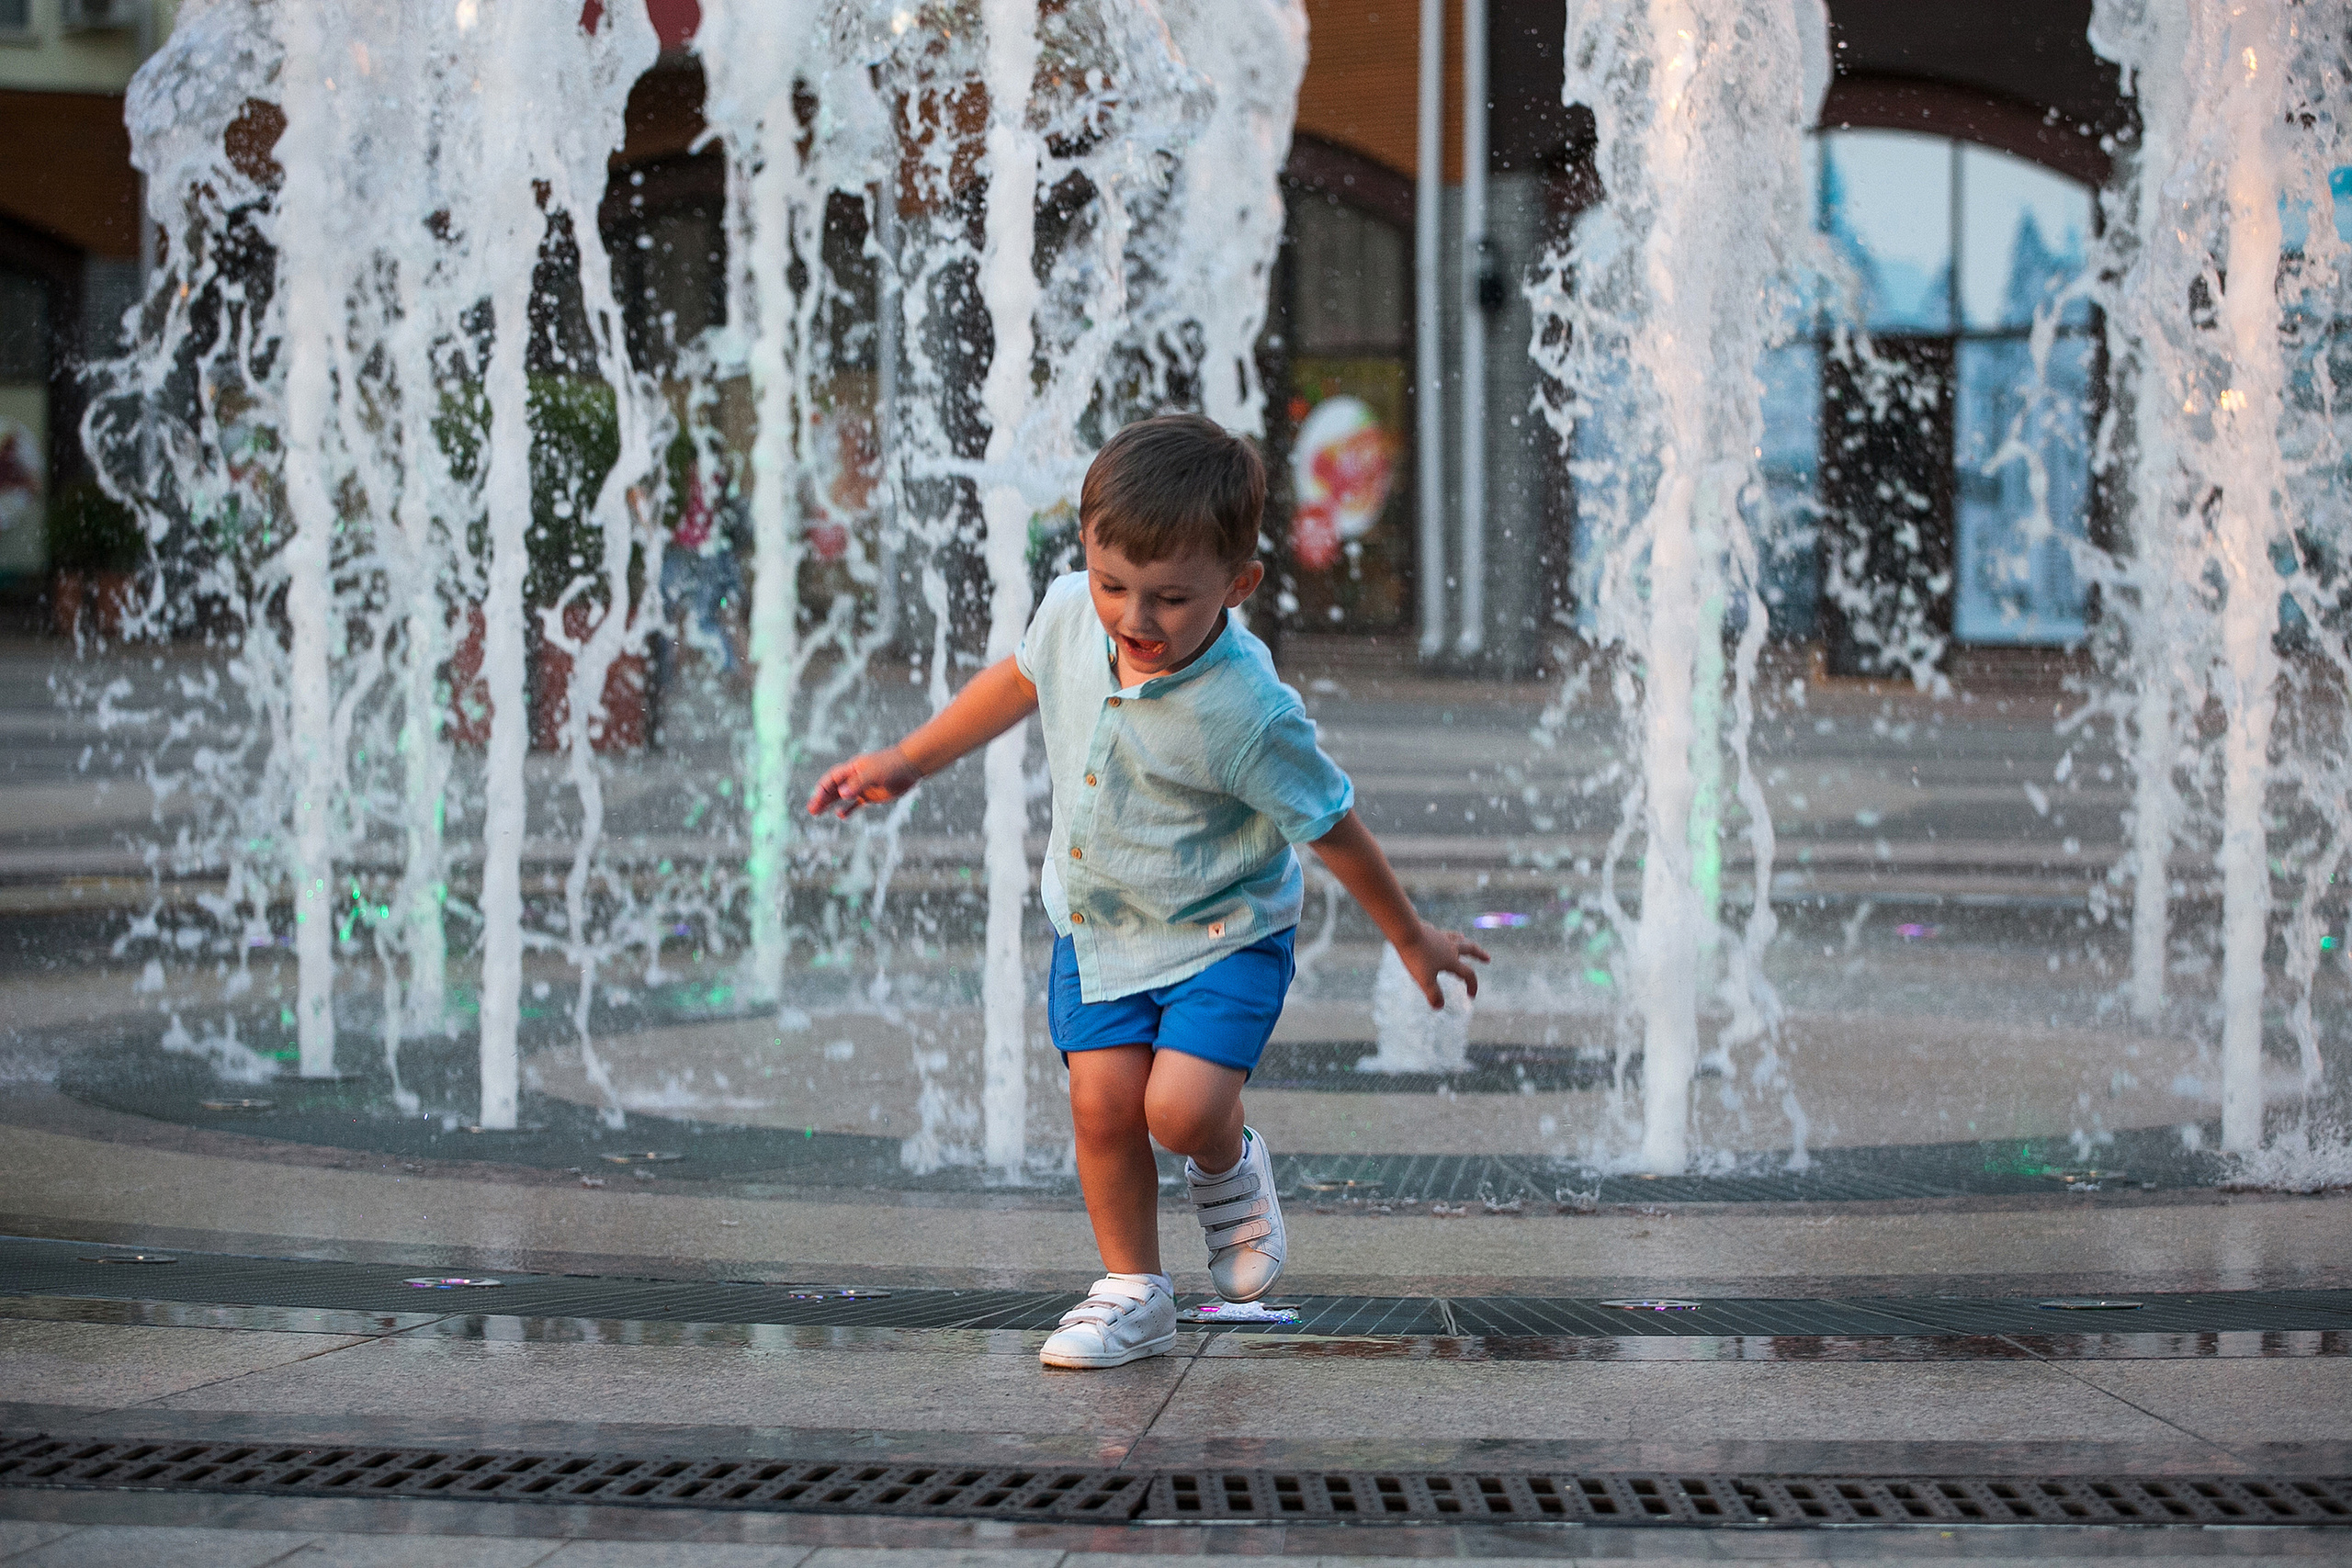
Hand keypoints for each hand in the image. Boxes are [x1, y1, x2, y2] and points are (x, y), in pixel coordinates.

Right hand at [806, 745, 922, 817]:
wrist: (910, 766)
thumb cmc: (891, 766)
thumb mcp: (874, 774)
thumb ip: (858, 784)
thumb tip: (842, 794)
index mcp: (852, 768)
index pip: (832, 778)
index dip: (822, 788)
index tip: (816, 799)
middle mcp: (854, 778)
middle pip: (833, 789)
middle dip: (821, 799)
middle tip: (811, 810)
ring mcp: (862, 787)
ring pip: (841, 797)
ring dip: (829, 804)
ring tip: (816, 813)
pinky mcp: (871, 796)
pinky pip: (856, 804)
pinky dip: (848, 810)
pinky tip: (840, 816)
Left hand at [1397, 920, 1490, 1008]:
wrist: (1405, 931)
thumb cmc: (1416, 956)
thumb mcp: (1424, 979)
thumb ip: (1433, 994)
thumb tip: (1439, 1006)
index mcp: (1451, 960)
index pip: (1468, 974)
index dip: (1472, 985)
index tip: (1471, 996)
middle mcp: (1450, 947)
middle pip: (1470, 949)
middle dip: (1479, 955)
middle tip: (1487, 958)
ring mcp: (1440, 937)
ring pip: (1456, 938)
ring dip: (1462, 940)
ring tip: (1464, 938)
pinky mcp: (1429, 930)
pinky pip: (1439, 932)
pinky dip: (1442, 934)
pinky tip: (1437, 933)